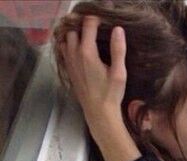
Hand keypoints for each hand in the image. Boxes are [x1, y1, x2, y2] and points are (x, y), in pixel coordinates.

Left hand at [60, 15, 140, 160]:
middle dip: (83, 25)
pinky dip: (70, 44)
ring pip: (66, 38)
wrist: (98, 113)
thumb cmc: (111, 94)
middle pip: (74, 29)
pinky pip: (64, 50)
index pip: (88, 25)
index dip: (96, 19)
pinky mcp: (68, 69)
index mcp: (87, 52)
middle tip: (96, 27)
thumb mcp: (119, 73)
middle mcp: (75, 54)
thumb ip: (118, 50)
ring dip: (75, 34)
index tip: (104, 20)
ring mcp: (69, 61)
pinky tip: (80, 49)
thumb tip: (118, 29)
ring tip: (87, 36)